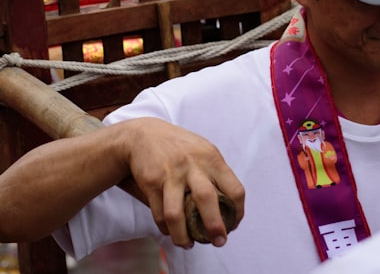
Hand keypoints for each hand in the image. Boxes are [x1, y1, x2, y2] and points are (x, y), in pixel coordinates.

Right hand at [116, 118, 244, 247]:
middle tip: (218, 241)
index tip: (233, 225)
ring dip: (183, 236)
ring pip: (177, 214)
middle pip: (207, 200)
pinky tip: (170, 231)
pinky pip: (160, 214)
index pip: (234, 189)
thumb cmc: (179, 147)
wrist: (142, 134)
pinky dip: (166, 228)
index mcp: (211, 158)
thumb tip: (231, 208)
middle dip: (215, 227)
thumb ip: (216, 174)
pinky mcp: (151, 182)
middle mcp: (192, 165)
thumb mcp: (202, 151)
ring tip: (188, 244)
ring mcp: (170, 174)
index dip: (238, 213)